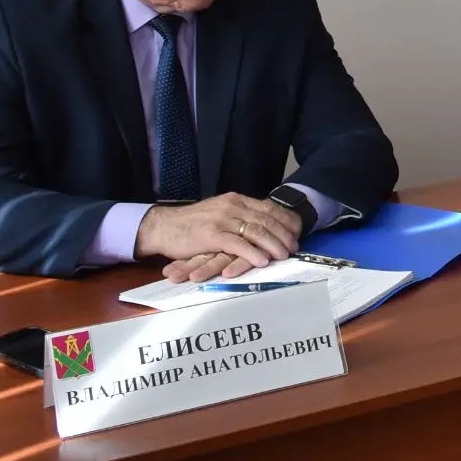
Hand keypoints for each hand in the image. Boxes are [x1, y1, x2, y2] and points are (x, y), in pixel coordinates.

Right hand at [136, 193, 301, 277]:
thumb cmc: (191, 224)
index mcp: (236, 200)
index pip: (268, 207)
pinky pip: (238, 244)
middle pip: (266, 220)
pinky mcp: (212, 235)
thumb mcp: (219, 213)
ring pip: (256, 231)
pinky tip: (263, 260)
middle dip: (283, 234)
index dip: (285, 219)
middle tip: (294, 246)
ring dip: (273, 244)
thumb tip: (262, 225)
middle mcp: (232, 206)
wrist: (163, 226)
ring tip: (284, 255)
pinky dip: (253, 252)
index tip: (297, 230)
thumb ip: (239, 217)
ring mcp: (222, 220)